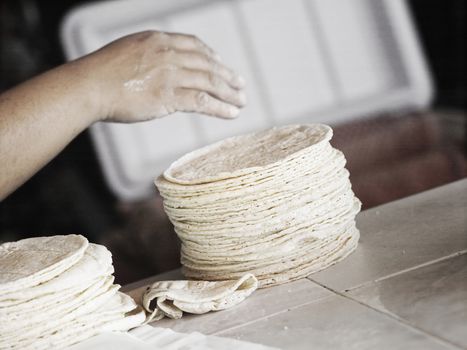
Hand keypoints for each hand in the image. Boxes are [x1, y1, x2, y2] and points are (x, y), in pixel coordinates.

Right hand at [82, 31, 246, 122]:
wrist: (88, 85)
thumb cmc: (101, 73)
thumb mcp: (129, 51)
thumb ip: (150, 57)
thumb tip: (160, 69)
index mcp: (159, 40)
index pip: (195, 45)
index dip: (212, 57)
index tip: (221, 66)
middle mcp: (169, 54)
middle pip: (208, 65)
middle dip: (228, 76)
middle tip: (241, 85)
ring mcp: (170, 75)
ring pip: (210, 82)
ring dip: (229, 93)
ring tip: (241, 101)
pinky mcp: (169, 96)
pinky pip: (202, 101)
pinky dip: (220, 108)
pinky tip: (232, 113)